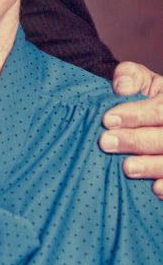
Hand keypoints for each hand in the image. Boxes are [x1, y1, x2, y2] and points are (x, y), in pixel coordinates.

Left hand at [99, 61, 162, 198]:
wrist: (158, 115)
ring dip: (151, 166)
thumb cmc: (146, 96)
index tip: (107, 119)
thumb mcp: (141, 80)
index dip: (135, 114)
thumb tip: (121, 86)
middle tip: (106, 143)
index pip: (159, 109)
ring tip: (127, 168)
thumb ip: (130, 76)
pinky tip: (154, 189)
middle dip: (136, 141)